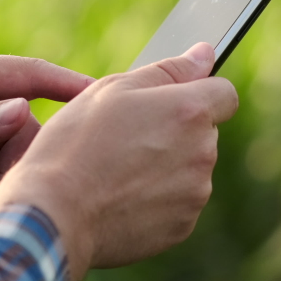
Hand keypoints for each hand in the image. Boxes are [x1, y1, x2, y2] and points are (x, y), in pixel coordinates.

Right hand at [0, 42, 238, 280]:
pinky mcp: (183, 226)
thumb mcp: (113, 90)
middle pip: (204, 133)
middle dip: (177, 131)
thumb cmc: (77, 143)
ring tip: (118, 170)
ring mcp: (195, 193)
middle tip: (126, 137)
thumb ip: (169, 70)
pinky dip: (157, 199)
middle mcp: (203, 152)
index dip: (199, 93)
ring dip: (167, 165)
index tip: (169, 103)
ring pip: (191, 169)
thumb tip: (205, 54)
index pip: (224, 93)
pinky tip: (122, 197)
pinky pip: (178, 203)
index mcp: (190, 111)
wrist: (55, 213)